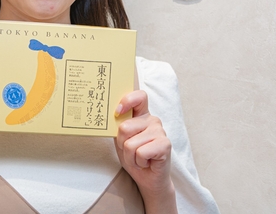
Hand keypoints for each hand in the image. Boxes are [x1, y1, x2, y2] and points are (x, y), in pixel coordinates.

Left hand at [115, 90, 176, 212]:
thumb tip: (110, 115)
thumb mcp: (121, 140)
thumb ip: (118, 126)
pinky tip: (146, 163)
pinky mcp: (165, 144)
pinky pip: (140, 153)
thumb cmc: (134, 157)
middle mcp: (152, 120)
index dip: (127, 101)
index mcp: (142, 115)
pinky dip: (138, 162)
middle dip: (121, 144)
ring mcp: (160, 131)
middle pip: (125, 127)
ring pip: (130, 143)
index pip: (139, 96)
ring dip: (130, 157)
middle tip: (130, 151)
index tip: (117, 112)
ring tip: (138, 159)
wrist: (148, 179)